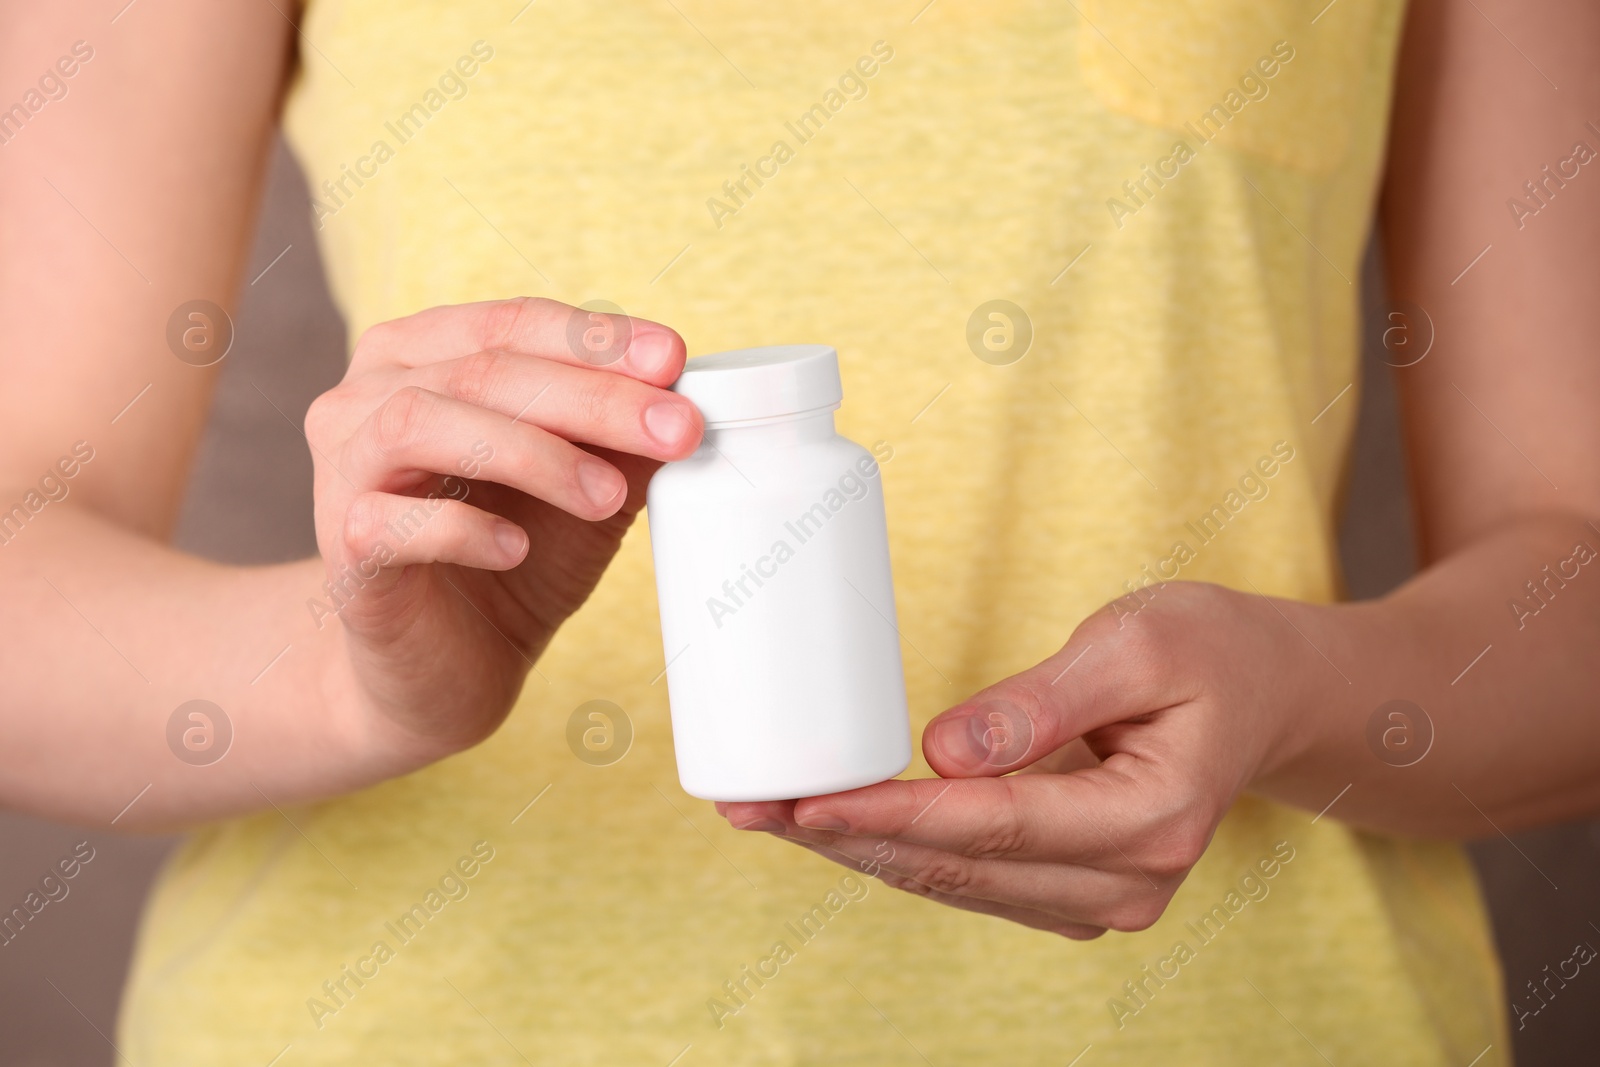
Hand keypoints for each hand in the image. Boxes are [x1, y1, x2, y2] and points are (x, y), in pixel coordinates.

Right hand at [305, 298, 701, 760]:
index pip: (512, 323)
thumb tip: (685, 396)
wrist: (445, 669)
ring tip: (607, 495)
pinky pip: (391, 522)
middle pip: (481, 368)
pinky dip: (463, 528)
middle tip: (675, 429)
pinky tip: (518, 548)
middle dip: (592, 397)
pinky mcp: (341, 554)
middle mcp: (365, 399)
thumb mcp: (588, 489)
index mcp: (421, 357)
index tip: (674, 358)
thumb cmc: (514, 557)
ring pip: (422, 421)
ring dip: (531, 452)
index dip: (595, 337)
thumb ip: (622, 440)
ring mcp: (343, 473)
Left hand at [719, 581, 1306, 938]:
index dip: (891, 814)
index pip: (994, 825)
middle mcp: (1130, 883)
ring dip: (857, 849)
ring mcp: (1103, 899)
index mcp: (1154, 818)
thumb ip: (1043, 701)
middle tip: (749, 805)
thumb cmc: (1211, 652)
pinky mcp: (1074, 891)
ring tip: (765, 811)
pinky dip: (898, 850)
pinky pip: (971, 878)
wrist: (1265, 692)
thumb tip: (943, 753)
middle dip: (845, 837)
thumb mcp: (1138, 643)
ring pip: (953, 883)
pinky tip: (835, 823)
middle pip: (957, 867)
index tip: (804, 800)